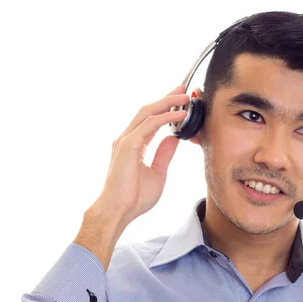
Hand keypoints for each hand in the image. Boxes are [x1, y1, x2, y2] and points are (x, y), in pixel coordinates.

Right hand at [95, 85, 190, 224]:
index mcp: (133, 145)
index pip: (150, 120)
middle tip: (183, 90)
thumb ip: (164, 154)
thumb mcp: (157, 173)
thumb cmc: (133, 198)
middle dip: (166, 98)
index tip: (180, 101)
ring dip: (167, 103)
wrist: (118, 211)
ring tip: (184, 96)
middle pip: (148, 111)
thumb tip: (173, 139)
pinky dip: (166, 117)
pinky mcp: (128, 146)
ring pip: (148, 113)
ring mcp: (125, 141)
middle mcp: (127, 139)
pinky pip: (150, 125)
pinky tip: (179, 114)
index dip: (165, 108)